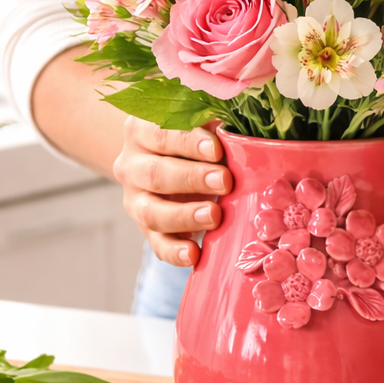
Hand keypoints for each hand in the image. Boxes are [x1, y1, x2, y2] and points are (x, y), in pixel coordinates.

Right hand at [112, 118, 232, 266]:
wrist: (168, 161)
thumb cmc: (196, 141)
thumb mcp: (203, 127)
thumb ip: (218, 128)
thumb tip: (251, 136)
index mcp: (142, 130)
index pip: (162, 134)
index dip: (189, 142)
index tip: (217, 149)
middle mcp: (132, 165)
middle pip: (155, 173)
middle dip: (192, 178)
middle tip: (225, 182)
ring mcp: (136, 199)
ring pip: (151, 211)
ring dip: (184, 216)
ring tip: (214, 215)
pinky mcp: (147, 228)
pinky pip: (156, 243)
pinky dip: (174, 252)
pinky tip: (193, 254)